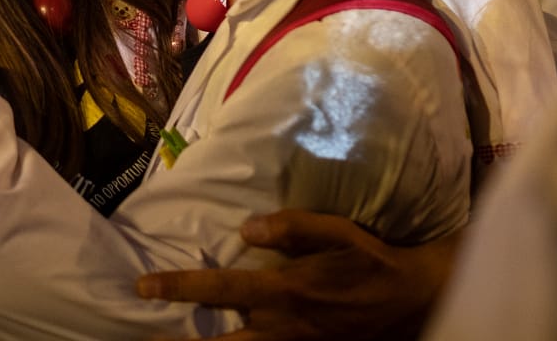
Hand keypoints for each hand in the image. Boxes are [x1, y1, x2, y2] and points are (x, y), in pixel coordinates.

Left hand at [135, 211, 461, 340]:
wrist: (413, 302)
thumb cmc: (371, 261)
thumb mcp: (338, 232)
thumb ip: (293, 227)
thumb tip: (247, 226)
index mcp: (284, 291)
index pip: (220, 288)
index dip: (179, 288)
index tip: (144, 287)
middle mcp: (281, 327)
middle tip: (142, 337)